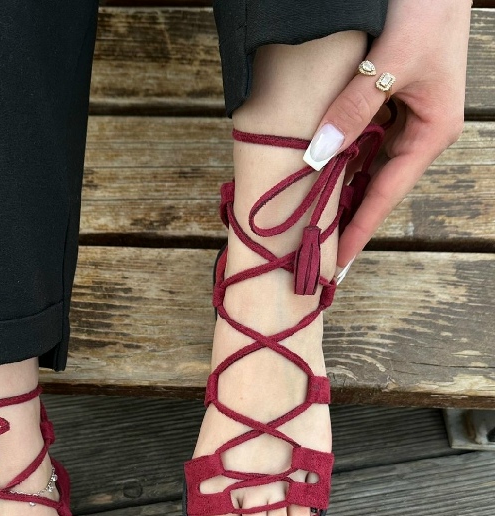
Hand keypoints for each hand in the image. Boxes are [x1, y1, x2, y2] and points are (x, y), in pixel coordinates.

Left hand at [303, 0, 472, 269]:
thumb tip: (318, 156)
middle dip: (346, 214)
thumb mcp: (390, 63)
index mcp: (432, 132)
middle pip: (376, 185)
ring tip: (309, 220)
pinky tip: (315, 169)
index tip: (338, 263)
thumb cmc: (426, 8)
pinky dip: (339, 152)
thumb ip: (354, 109)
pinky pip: (362, 136)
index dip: (360, 230)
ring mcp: (407, 115)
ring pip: (367, 162)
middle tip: (314, 250)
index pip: (388, 194)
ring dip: (339, 186)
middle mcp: (420, 130)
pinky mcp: (391, 99)